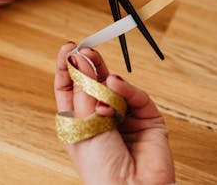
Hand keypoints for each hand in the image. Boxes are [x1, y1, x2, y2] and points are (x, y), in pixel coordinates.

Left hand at [54, 42, 174, 184]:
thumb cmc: (101, 170)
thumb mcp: (83, 125)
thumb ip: (84, 90)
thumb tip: (80, 59)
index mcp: (78, 123)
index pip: (70, 88)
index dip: (69, 67)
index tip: (68, 48)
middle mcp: (100, 119)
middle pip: (93, 83)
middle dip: (89, 66)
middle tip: (86, 50)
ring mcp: (125, 119)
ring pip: (116, 87)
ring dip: (107, 81)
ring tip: (103, 79)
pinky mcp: (148, 120)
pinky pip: (137, 96)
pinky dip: (127, 89)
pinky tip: (117, 86)